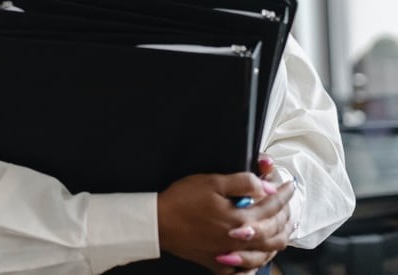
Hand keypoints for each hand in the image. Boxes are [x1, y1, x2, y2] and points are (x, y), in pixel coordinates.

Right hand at [157, 172, 277, 271]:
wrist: (158, 223)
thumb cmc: (182, 200)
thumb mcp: (212, 182)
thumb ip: (243, 183)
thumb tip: (267, 187)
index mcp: (241, 219)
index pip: (272, 206)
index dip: (283, 194)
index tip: (289, 185)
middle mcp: (241, 240)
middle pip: (276, 232)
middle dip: (286, 216)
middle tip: (288, 204)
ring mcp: (231, 255)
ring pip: (267, 252)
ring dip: (279, 238)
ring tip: (283, 227)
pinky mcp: (219, 263)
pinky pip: (246, 269)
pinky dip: (258, 262)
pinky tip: (261, 255)